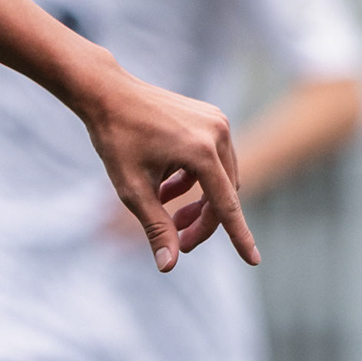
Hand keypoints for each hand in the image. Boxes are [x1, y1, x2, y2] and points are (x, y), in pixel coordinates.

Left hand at [81, 67, 255, 271]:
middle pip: (224, 193)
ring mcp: (217, 121)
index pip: (226, 205)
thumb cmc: (116, 141)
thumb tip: (168, 266)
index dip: (239, 237)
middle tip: (180, 241)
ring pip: (220, 177)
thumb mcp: (133, 190)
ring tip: (167, 212)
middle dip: (204, 220)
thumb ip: (156, 228)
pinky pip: (213, 159)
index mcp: (202, 151)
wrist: (108, 94)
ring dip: (199, 200)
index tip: (253, 261)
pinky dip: (195, 178)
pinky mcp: (212, 117)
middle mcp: (218, 133)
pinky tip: (168, 187)